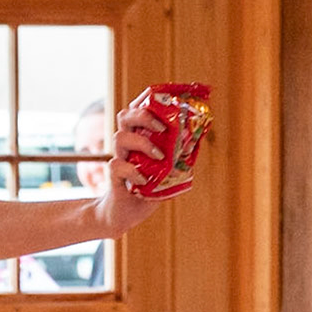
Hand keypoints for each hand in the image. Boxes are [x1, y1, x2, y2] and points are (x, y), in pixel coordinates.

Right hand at [81, 105, 168, 237]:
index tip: (159, 98)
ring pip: (120, 136)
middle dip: (143, 115)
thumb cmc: (147, 189)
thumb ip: (179, 155)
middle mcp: (127, 144)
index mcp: (139, 137)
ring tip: (160, 156)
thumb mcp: (168, 171)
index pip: (137, 110)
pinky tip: (144, 179)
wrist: (126, 213)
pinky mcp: (114, 176)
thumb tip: (197, 139)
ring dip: (143, 143)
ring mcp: (119, 157)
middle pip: (125, 116)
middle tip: (162, 127)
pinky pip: (118, 165)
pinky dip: (133, 171)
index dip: (146, 99)